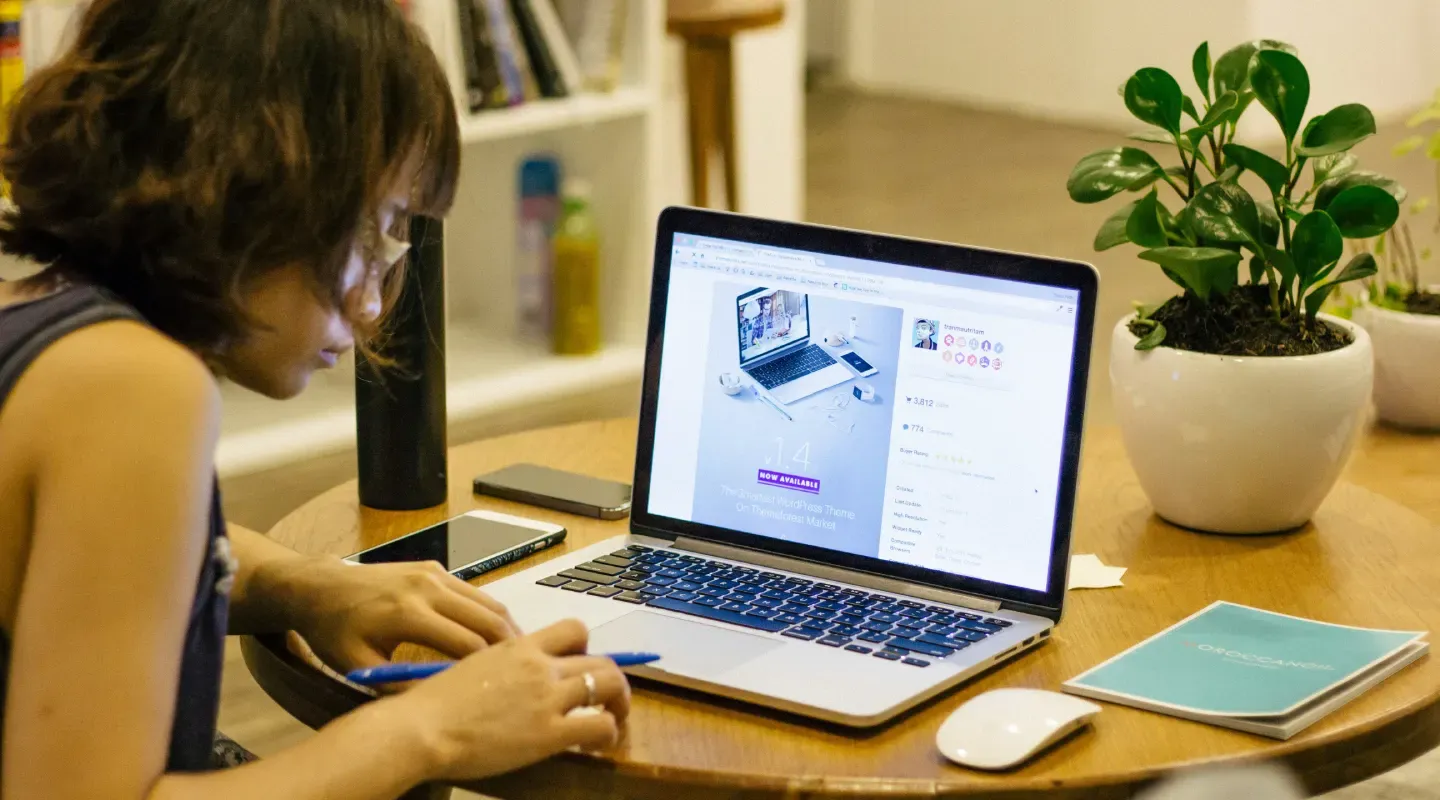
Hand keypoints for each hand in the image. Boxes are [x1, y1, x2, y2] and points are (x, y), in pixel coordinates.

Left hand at [281, 558, 520, 673]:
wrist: (321, 586)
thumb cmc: (335, 632)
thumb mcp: (359, 666)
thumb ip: (399, 685)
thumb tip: (442, 703)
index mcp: (408, 614)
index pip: (467, 644)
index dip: (489, 669)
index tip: (503, 690)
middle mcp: (428, 588)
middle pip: (488, 620)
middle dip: (510, 648)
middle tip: (527, 673)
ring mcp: (434, 573)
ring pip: (487, 602)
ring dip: (506, 629)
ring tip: (517, 657)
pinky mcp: (435, 567)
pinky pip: (473, 592)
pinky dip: (489, 614)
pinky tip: (493, 635)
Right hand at [398, 619, 631, 780]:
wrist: (422, 728)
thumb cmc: (433, 703)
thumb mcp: (472, 666)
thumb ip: (501, 666)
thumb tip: (510, 679)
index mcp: (520, 646)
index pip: (574, 629)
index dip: (587, 648)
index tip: (580, 667)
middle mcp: (540, 665)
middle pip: (600, 660)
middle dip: (611, 681)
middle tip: (607, 701)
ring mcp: (548, 698)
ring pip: (610, 685)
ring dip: (619, 704)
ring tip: (612, 721)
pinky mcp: (550, 732)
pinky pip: (601, 725)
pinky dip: (608, 733)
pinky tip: (596, 746)